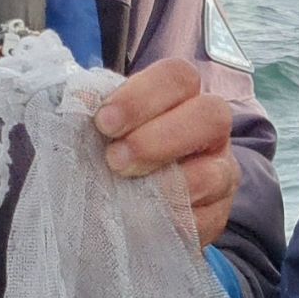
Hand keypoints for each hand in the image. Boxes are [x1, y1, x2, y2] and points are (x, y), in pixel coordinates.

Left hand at [94, 59, 238, 248]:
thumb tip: (78, 102)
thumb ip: (89, 115)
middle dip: (159, 139)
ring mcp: (220, 173)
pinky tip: (143, 220)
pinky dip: (173, 220)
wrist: (114, 213)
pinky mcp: (218, 215)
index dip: (143, 97)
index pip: (178, 77)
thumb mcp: (95, 133)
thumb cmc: (106, 158)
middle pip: (211, 116)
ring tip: (127, 193)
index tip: (104, 122)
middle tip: (116, 160)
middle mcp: (209, 129)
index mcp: (179, 97)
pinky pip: (208, 218)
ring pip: (216, 173)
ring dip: (168, 184)